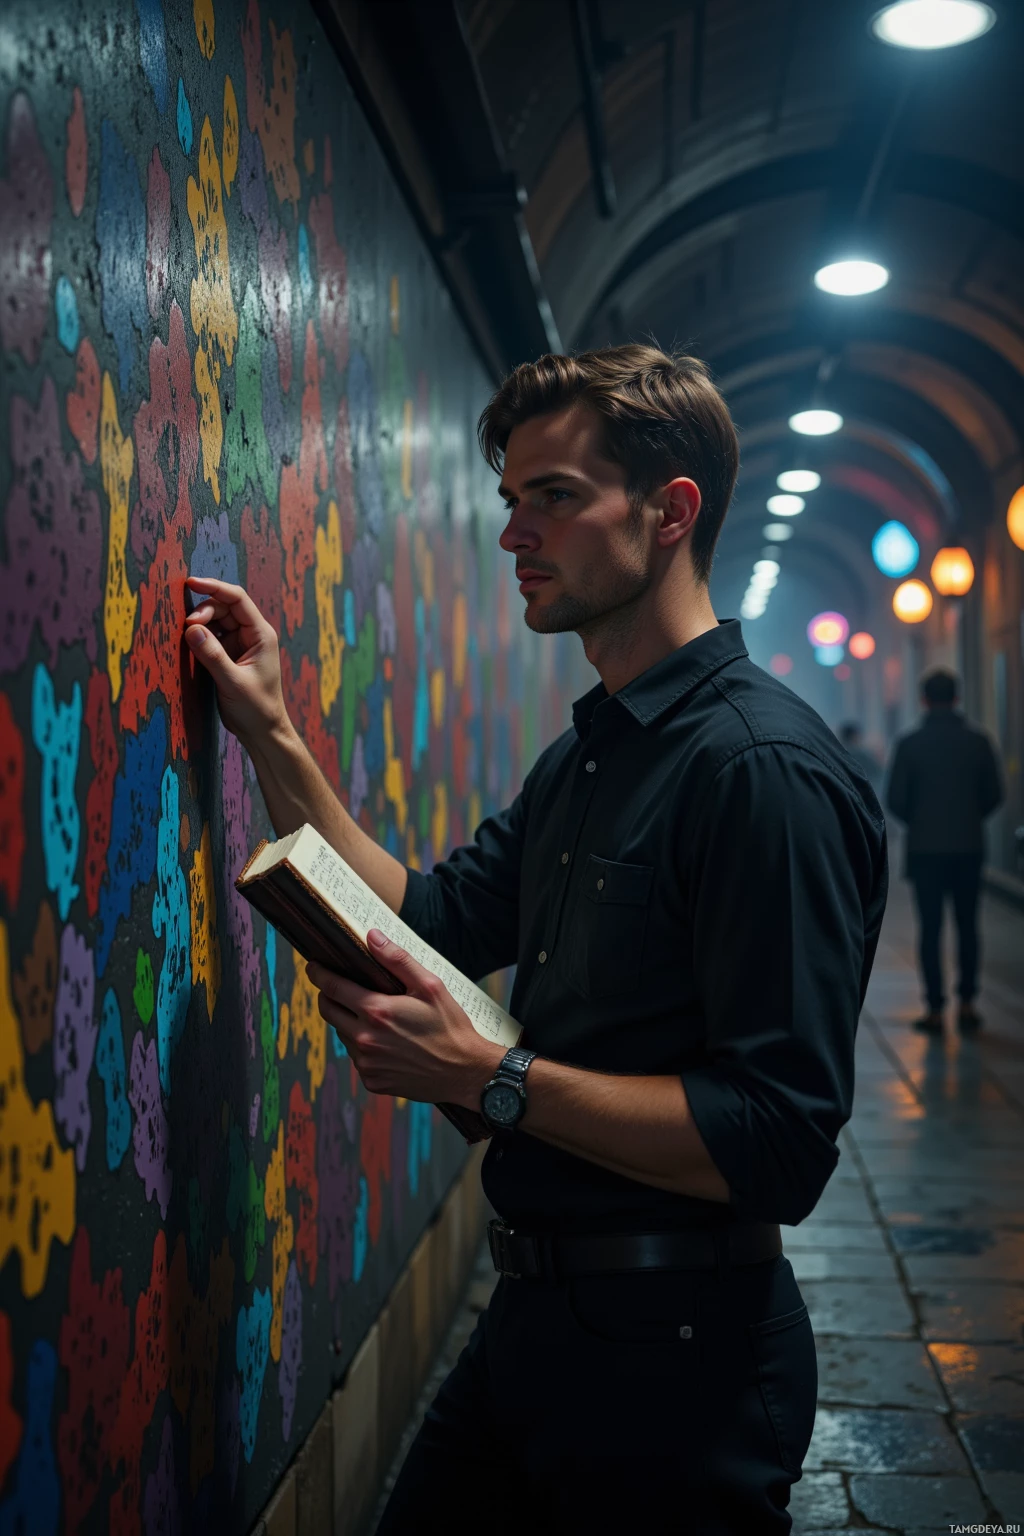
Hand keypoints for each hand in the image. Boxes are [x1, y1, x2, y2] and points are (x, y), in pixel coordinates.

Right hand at [183, 577, 289, 745]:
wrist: (262, 731)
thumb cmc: (256, 708)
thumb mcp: (232, 682)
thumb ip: (212, 655)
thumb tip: (191, 628)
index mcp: (261, 635)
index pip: (237, 599)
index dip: (214, 588)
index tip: (190, 583)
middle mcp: (252, 635)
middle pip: (224, 607)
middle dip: (203, 611)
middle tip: (186, 628)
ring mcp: (240, 644)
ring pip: (216, 621)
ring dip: (200, 623)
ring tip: (186, 637)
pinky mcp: (229, 655)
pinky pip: (212, 637)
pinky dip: (200, 636)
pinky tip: (189, 642)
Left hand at [308, 930, 503, 1105]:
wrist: (464, 1073)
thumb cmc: (450, 1026)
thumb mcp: (430, 986)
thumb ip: (397, 960)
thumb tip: (371, 937)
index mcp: (376, 1011)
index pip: (333, 987)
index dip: (319, 974)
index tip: (313, 966)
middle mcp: (365, 1039)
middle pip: (328, 1011)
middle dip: (328, 996)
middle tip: (338, 988)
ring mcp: (366, 1063)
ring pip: (343, 1034)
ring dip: (349, 1021)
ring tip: (375, 1016)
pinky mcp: (372, 1080)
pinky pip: (357, 1057)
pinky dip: (364, 1046)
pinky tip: (387, 1042)